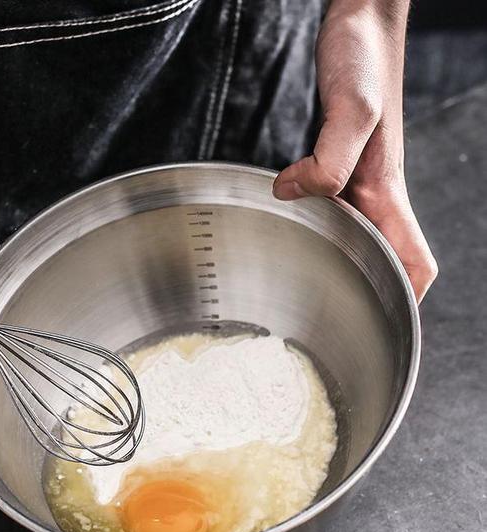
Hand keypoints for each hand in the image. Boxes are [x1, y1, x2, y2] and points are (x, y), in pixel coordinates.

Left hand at [272, 0, 436, 301]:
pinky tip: (290, 235)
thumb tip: (293, 192)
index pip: (415, 263)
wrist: (358, 26)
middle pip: (387, 263)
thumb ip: (329, 157)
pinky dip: (317, 232)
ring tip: (310, 297)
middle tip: (333, 326)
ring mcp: (357, 184)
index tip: (385, 327)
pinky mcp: (337, 170)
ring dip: (342, 268)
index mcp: (387, 194)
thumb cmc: (364, 61)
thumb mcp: (352, 110)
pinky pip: (333, 213)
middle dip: (371, 300)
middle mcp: (375, 196)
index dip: (408, 301)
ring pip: (359, 242)